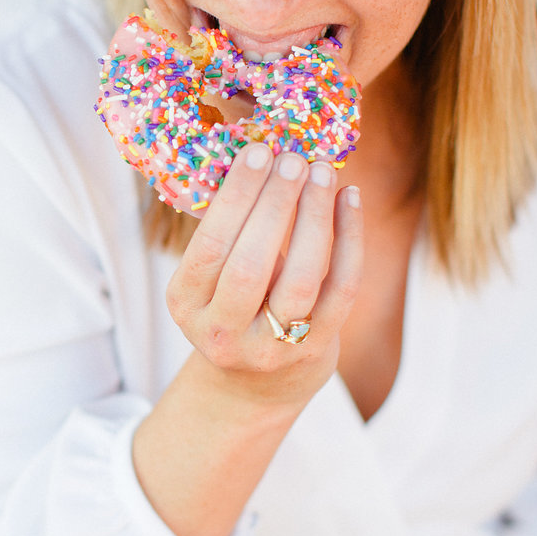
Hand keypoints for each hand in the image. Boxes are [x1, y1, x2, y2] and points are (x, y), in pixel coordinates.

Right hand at [165, 142, 362, 411]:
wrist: (257, 383)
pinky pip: (340, 289)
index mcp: (186, 305)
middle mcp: (223, 333)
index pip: (210, 247)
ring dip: (314, 218)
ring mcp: (271, 348)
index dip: (236, 198)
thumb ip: (230, 229)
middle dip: (276, 204)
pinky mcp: (314, 350)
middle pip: (251, 266)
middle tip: (293, 158)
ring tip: (322, 171)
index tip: (258, 152)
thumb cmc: (234, 305)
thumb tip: (263, 155)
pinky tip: (350, 199)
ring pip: (300, 280)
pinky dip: (350, 240)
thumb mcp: (211, 277)